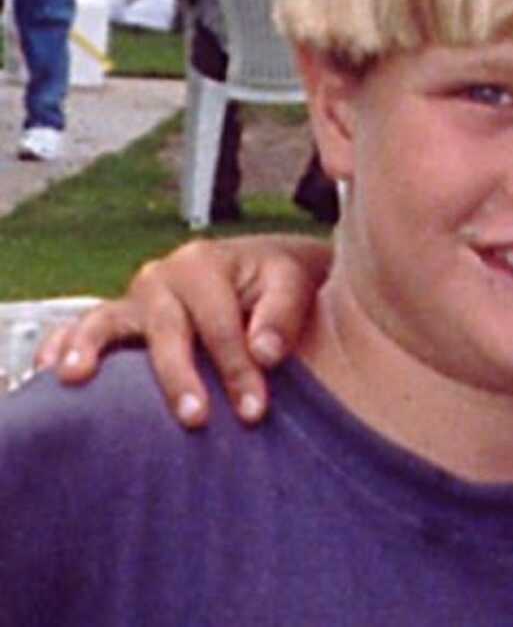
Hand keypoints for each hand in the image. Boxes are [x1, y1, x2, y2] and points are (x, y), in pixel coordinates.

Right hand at [36, 235, 332, 427]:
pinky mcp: (121, 320)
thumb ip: (282, 314)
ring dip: (93, 349)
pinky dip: (65, 346)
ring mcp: (136, 299)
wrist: (262, 270)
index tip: (254, 410)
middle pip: (166, 329)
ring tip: (77, 377)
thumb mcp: (291, 283)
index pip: (220, 323)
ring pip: (109, 322)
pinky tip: (51, 372)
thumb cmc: (277, 281)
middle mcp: (163, 276)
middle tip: (196, 419)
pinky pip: (83, 329)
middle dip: (180, 376)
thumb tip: (266, 354)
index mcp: (206, 263)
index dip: (237, 368)